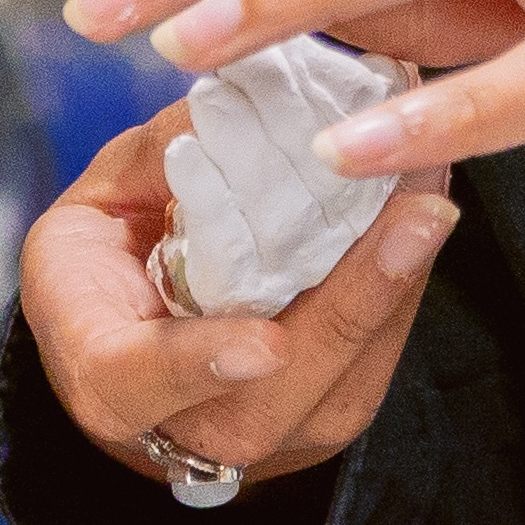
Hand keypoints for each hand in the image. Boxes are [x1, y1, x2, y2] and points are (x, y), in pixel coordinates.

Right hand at [19, 96, 458, 494]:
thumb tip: (235, 97)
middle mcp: (202, 428)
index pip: (142, 379)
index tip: (262, 343)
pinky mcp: (337, 405)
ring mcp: (283, 427)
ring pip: (351, 362)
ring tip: (434, 181)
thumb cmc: (97, 273)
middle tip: (414, 204)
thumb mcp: (91, 212)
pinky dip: (406, 272)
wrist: (131, 368)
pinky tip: (427, 199)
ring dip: (401, 273)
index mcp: (109, 381)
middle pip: (289, 382)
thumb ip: (151, 165)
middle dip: (359, 295)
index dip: (200, 362)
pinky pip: (380, 343)